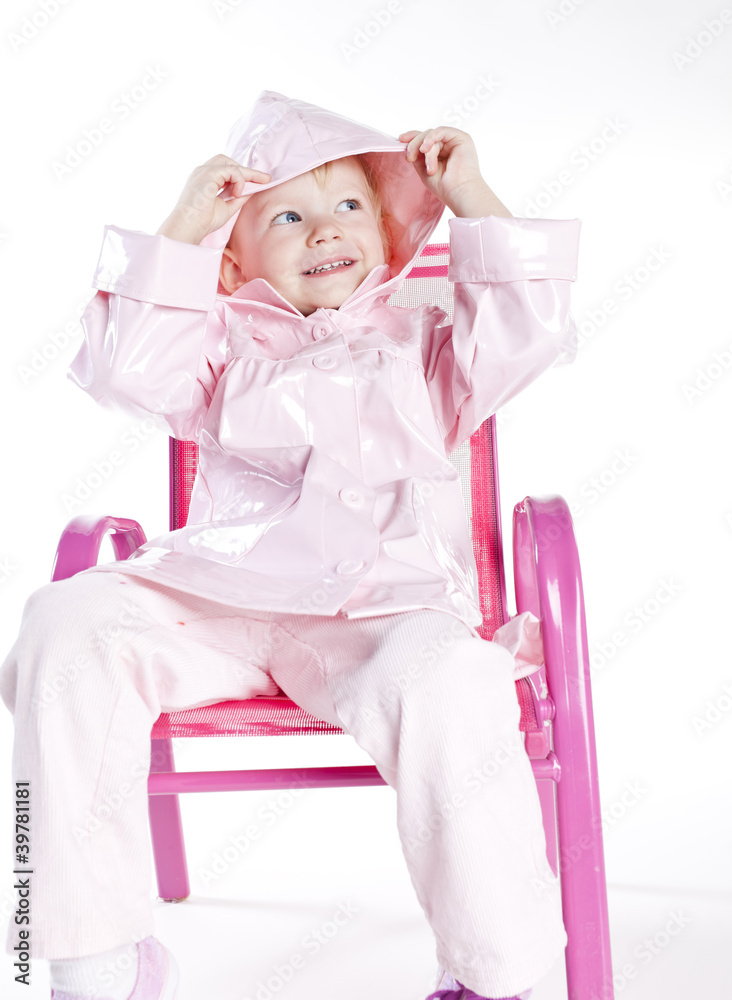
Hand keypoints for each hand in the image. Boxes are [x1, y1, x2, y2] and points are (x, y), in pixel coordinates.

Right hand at [156, 154, 270, 243]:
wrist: (189, 227)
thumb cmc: (204, 221)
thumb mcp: (227, 207)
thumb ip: (238, 197)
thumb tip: (253, 190)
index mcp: (205, 179)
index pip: (226, 169)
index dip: (243, 174)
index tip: (262, 180)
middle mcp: (203, 172)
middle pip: (227, 161)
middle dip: (247, 170)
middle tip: (265, 179)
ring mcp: (203, 171)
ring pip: (230, 164)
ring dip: (245, 175)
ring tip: (249, 189)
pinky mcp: (207, 174)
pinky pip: (231, 170)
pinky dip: (239, 180)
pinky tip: (237, 193)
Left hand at [398, 127, 509, 217]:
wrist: (459, 193)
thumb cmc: (445, 187)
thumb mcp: (424, 170)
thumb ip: (417, 156)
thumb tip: (407, 144)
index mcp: (440, 153)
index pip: (424, 140)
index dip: (412, 138)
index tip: (401, 140)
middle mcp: (448, 145)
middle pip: (426, 136)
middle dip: (414, 144)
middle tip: (410, 157)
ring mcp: (454, 141)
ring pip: (431, 135)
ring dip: (425, 149)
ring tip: (429, 168)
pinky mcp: (461, 137)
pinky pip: (441, 131)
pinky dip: (431, 138)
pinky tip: (426, 149)